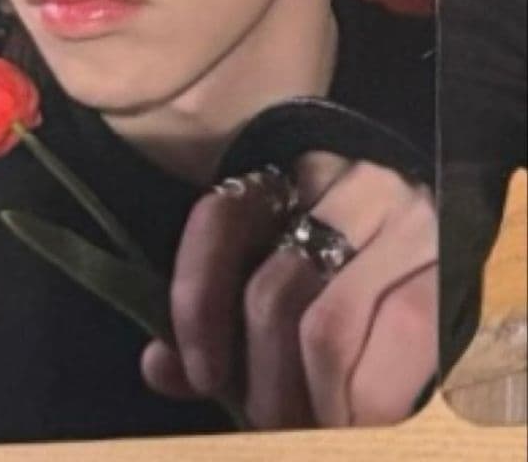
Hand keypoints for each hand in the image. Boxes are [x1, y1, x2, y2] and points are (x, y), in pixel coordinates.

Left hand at [141, 154, 437, 428]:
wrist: (439, 253)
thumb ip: (216, 319)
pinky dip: (365, 402)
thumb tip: (161, 367)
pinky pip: (398, 344)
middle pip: (273, 291)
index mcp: (287, 177)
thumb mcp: (275, 278)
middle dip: (262, 383)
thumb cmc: (342, 274)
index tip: (199, 373)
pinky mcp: (446, 266)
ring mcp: (401, 220)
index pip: (221, 219)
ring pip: (327, 326)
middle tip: (266, 425)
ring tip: (305, 430)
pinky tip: (352, 421)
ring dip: (308, 402)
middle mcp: (344, 185)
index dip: (196, 299)